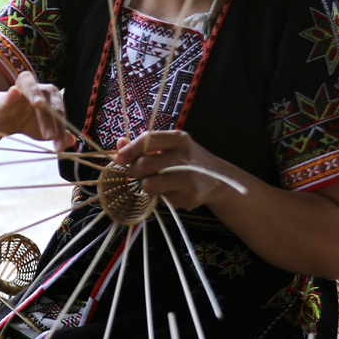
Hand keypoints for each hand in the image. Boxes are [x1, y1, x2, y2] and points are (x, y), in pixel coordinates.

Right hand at [0, 72, 71, 144]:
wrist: (1, 120)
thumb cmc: (26, 122)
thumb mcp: (42, 131)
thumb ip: (58, 134)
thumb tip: (72, 141)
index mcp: (50, 98)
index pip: (59, 113)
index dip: (61, 129)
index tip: (60, 146)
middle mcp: (38, 90)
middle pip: (47, 103)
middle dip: (50, 120)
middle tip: (50, 137)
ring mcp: (20, 91)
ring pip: (31, 89)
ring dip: (35, 94)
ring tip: (38, 104)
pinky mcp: (4, 98)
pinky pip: (8, 94)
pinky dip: (11, 93)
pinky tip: (13, 92)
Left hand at [114, 131, 232, 209]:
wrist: (219, 180)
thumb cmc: (187, 160)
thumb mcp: (170, 146)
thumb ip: (144, 145)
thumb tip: (119, 143)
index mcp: (179, 139)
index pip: (148, 140)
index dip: (129, 149)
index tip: (119, 158)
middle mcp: (185, 157)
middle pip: (144, 165)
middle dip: (133, 171)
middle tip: (136, 172)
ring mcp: (188, 179)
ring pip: (148, 185)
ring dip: (146, 185)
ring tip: (155, 181)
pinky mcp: (189, 197)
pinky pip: (160, 199)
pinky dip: (159, 197)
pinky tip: (171, 190)